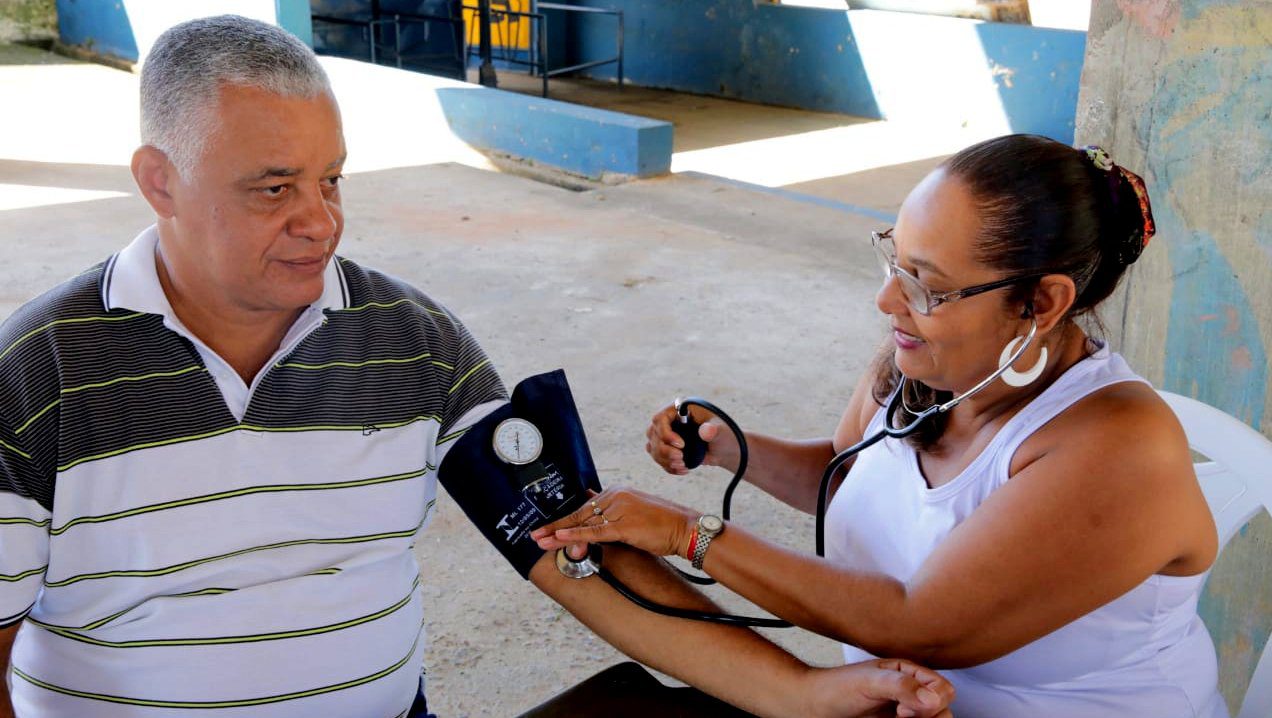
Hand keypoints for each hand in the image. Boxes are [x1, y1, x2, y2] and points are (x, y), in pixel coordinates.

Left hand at [531, 487, 697, 558]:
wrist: (685, 529)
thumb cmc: (662, 524)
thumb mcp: (634, 511)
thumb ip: (613, 508)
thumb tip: (591, 499)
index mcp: (617, 492)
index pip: (585, 507)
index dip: (566, 520)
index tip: (549, 528)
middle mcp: (616, 496)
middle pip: (580, 514)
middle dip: (556, 527)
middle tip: (536, 535)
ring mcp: (619, 510)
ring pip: (583, 524)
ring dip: (561, 535)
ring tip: (541, 541)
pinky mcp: (624, 525)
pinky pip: (594, 532)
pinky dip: (575, 536)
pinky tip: (560, 538)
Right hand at [646, 403, 740, 474]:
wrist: (725, 449)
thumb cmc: (725, 435)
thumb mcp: (721, 431)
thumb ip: (714, 430)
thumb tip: (705, 431)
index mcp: (680, 409)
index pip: (660, 419)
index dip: (666, 433)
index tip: (681, 445)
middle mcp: (670, 420)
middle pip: (653, 434)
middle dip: (664, 450)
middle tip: (680, 458)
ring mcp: (667, 435)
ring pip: (653, 448)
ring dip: (664, 459)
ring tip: (682, 465)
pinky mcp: (668, 448)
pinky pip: (658, 458)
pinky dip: (668, 466)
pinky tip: (683, 469)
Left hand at [802, 659, 954, 717]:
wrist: (814, 706)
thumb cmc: (836, 687)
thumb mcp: (869, 681)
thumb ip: (901, 686)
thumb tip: (933, 698)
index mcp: (908, 674)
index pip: (943, 689)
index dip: (933, 700)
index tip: (905, 706)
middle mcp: (911, 694)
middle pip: (943, 711)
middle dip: (928, 716)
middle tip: (900, 715)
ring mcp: (905, 713)